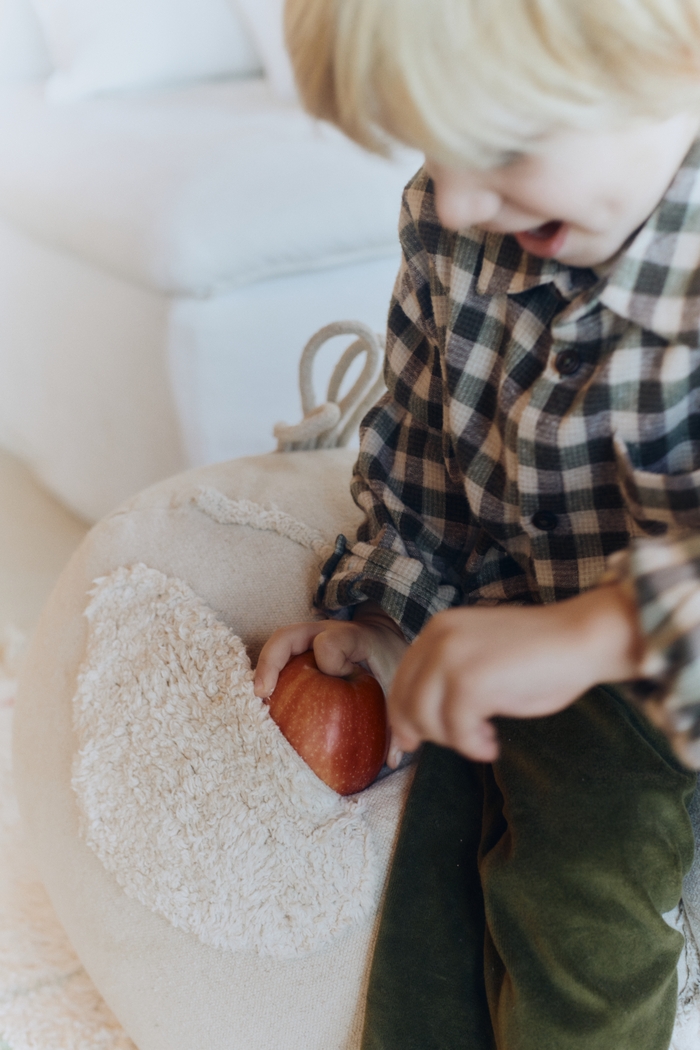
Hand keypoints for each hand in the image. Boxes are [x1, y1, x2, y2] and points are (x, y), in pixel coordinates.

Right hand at [254, 604, 408, 765]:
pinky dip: (268, 683)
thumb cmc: (389, 663)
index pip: (330, 641)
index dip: (331, 661)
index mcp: (352, 636)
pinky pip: (276, 663)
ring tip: (256, 707)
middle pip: (286, 637)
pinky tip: (266, 712)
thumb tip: (392, 759)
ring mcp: (305, 641)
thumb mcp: (399, 685)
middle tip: (262, 694)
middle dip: (270, 663)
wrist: (382, 639)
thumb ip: (397, 719)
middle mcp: (322, 633)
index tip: (341, 675)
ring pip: (275, 650)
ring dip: (262, 674)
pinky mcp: (297, 654)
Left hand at [388, 583, 642, 762]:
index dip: (402, 715)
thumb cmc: (538, 654)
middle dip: (427, 733)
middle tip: (458, 744)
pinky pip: (457, 730)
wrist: (579, 639)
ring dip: (455, 741)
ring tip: (485, 740)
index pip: (401, 679)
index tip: (411, 741)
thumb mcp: (479, 657)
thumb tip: (415, 723)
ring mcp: (451, 658)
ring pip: (427, 718)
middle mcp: (437, 638)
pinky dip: (472, 746)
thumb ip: (447, 676)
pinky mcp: (470, 681)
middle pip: (406, 701)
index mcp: (437, 629)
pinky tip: (492, 745)